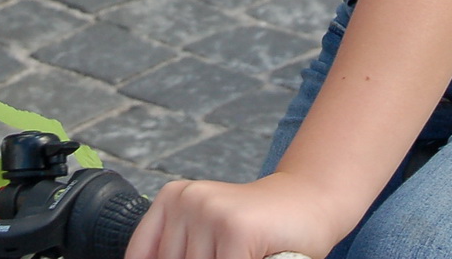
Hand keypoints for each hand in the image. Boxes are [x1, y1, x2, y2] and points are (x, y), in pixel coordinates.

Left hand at [124, 172, 350, 258]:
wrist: (311, 203)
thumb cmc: (258, 232)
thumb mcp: (207, 238)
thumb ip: (180, 253)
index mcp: (171, 198)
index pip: (141, 257)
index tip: (196, 258)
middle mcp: (185, 199)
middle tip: (227, 253)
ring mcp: (210, 211)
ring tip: (243, 252)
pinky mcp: (235, 229)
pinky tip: (257, 255)